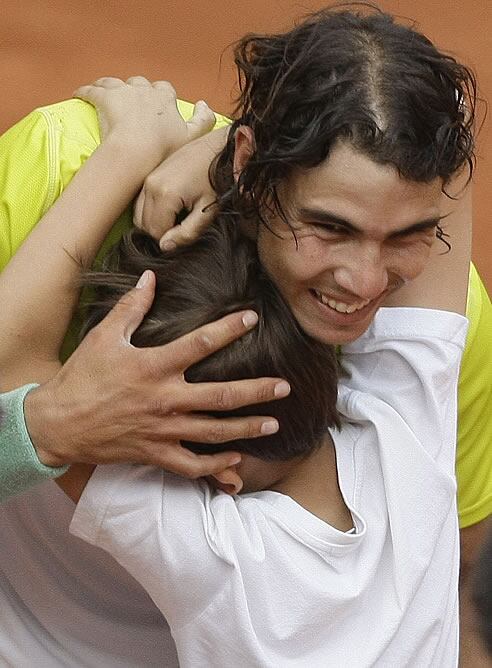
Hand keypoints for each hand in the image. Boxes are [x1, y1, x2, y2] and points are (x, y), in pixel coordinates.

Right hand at [24, 271, 289, 478]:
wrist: (57, 423)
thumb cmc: (81, 377)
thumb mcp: (104, 336)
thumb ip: (132, 307)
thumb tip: (150, 277)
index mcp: (154, 366)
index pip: (201, 343)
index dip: (230, 328)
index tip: (253, 318)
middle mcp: (165, 399)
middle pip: (221, 395)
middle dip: (256, 390)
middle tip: (285, 386)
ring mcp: (162, 430)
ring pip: (214, 432)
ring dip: (246, 428)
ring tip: (273, 422)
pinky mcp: (155, 453)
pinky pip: (191, 464)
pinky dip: (215, 464)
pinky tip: (235, 458)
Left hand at [74, 76, 215, 171]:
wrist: (137, 151)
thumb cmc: (164, 149)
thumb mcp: (192, 138)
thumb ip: (203, 122)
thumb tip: (205, 106)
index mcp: (165, 99)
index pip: (165, 90)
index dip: (161, 96)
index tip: (159, 104)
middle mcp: (145, 90)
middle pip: (139, 84)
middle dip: (136, 90)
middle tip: (131, 103)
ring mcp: (123, 92)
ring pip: (114, 83)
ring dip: (110, 86)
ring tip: (104, 92)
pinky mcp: (103, 98)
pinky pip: (91, 90)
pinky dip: (85, 91)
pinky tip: (79, 94)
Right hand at [133, 126, 228, 247]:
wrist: (219, 148)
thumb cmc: (218, 178)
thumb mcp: (208, 210)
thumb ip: (188, 232)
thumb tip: (165, 247)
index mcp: (165, 195)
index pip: (156, 233)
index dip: (170, 240)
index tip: (186, 233)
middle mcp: (150, 185)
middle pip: (145, 225)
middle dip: (161, 233)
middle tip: (183, 227)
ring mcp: (147, 179)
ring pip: (139, 215)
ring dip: (155, 223)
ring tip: (178, 218)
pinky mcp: (148, 175)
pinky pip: (140, 203)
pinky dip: (151, 212)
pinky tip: (171, 210)